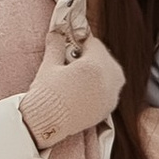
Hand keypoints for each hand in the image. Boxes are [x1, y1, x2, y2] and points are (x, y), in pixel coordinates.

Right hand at [19, 34, 122, 148]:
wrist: (47, 124)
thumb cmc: (47, 94)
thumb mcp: (49, 66)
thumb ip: (56, 46)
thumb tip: (56, 33)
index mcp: (96, 65)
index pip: (94, 43)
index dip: (80, 41)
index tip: (71, 43)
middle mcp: (109, 79)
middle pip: (104, 57)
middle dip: (90, 56)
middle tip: (72, 61)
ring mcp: (111, 95)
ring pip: (110, 73)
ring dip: (97, 71)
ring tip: (77, 76)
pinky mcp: (108, 108)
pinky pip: (109, 89)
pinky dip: (99, 86)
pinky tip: (82, 89)